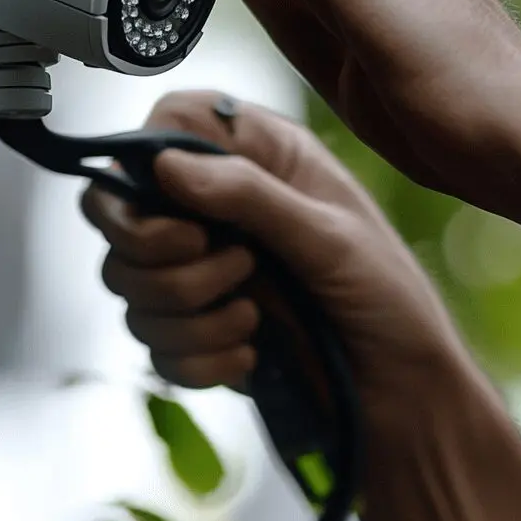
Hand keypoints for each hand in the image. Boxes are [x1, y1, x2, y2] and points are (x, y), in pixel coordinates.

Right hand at [80, 90, 492, 430]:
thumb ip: (250, 194)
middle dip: (161, 255)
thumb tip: (165, 164)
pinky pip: (151, 341)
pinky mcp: (196, 327)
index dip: (150, 167)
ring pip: (126, 281)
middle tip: (237, 267)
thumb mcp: (329, 236)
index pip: (162, 129)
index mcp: (257, 157)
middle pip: (119, 212)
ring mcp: (202, 266)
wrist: (400, 391)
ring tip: (255, 318)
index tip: (192, 218)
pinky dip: (197, 357)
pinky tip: (250, 354)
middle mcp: (219, 203)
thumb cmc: (386, 297)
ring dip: (188, 312)